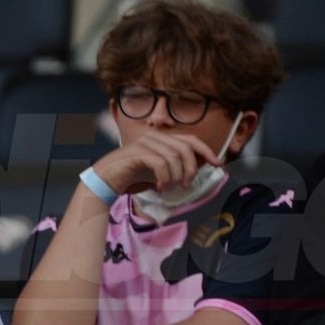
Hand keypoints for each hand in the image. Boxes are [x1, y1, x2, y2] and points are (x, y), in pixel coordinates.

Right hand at [93, 132, 218, 194]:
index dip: (206, 150)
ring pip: (174, 157)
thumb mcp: (160, 171)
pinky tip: (159, 186)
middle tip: (185, 184)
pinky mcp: (137, 151)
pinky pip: (161, 163)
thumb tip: (197, 169)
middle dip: (190, 168)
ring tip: (168, 188)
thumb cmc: (134, 176)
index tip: (216, 163)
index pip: (190, 139)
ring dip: (175, 177)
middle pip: (185, 148)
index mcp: (162, 138)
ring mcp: (145, 142)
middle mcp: (155, 136)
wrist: (108, 179)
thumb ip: (176, 166)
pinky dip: (164, 178)